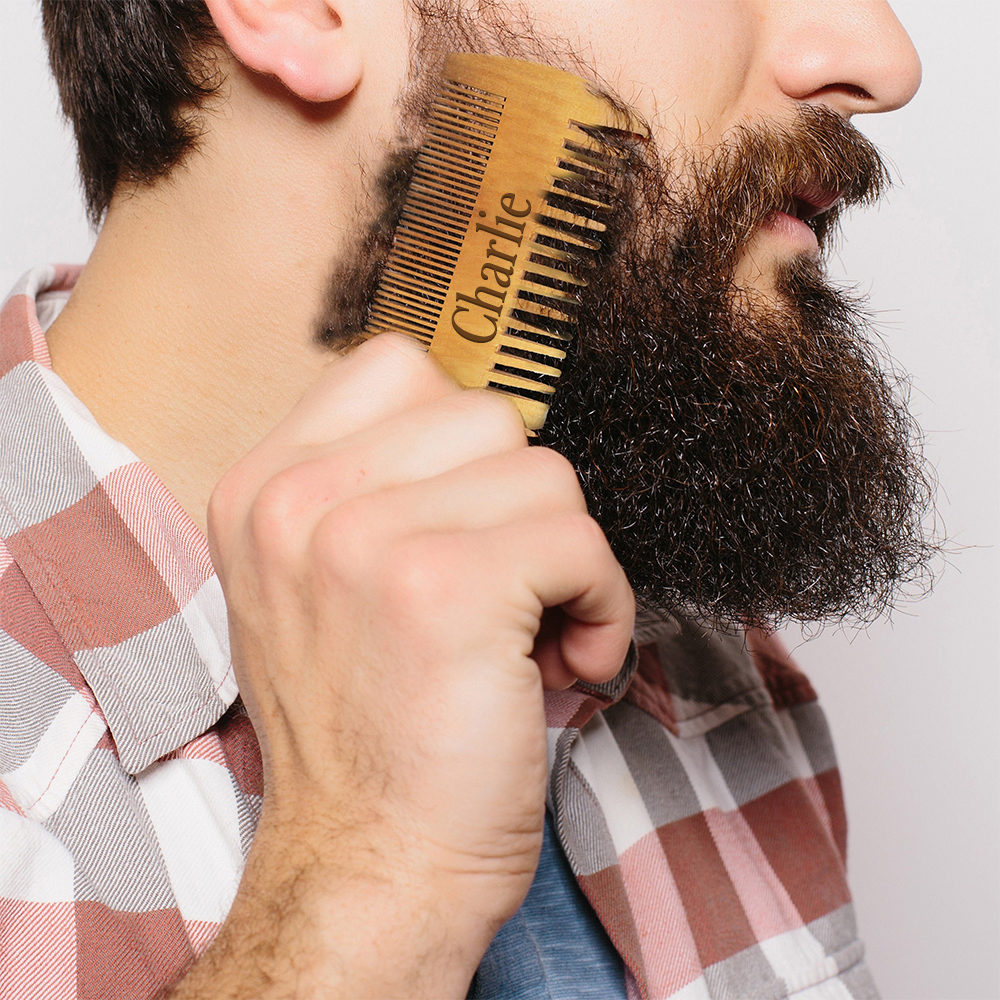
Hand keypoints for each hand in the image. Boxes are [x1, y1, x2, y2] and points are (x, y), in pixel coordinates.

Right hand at [176, 334, 633, 998]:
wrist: (370, 865)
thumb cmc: (373, 732)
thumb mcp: (326, 588)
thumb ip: (381, 490)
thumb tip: (497, 431)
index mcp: (264, 489)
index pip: (400, 366)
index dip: (465, 443)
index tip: (474, 521)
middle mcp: (297, 500)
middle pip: (488, 416)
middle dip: (521, 507)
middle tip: (504, 593)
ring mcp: (361, 538)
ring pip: (546, 474)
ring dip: (564, 559)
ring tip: (532, 634)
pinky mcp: (442, 588)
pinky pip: (581, 542)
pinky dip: (603, 604)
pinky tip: (567, 661)